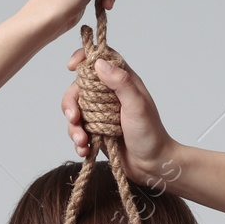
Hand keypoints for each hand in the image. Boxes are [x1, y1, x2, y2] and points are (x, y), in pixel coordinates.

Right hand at [61, 50, 180, 187]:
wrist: (153, 165)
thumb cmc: (150, 134)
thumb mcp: (137, 106)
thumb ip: (121, 83)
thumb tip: (100, 63)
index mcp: (122, 82)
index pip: (101, 59)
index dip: (84, 58)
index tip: (71, 67)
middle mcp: (110, 95)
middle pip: (80, 87)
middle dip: (71, 103)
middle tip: (73, 118)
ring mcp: (102, 113)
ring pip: (76, 110)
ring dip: (73, 126)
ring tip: (82, 141)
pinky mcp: (97, 131)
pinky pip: (78, 130)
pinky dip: (78, 140)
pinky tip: (84, 149)